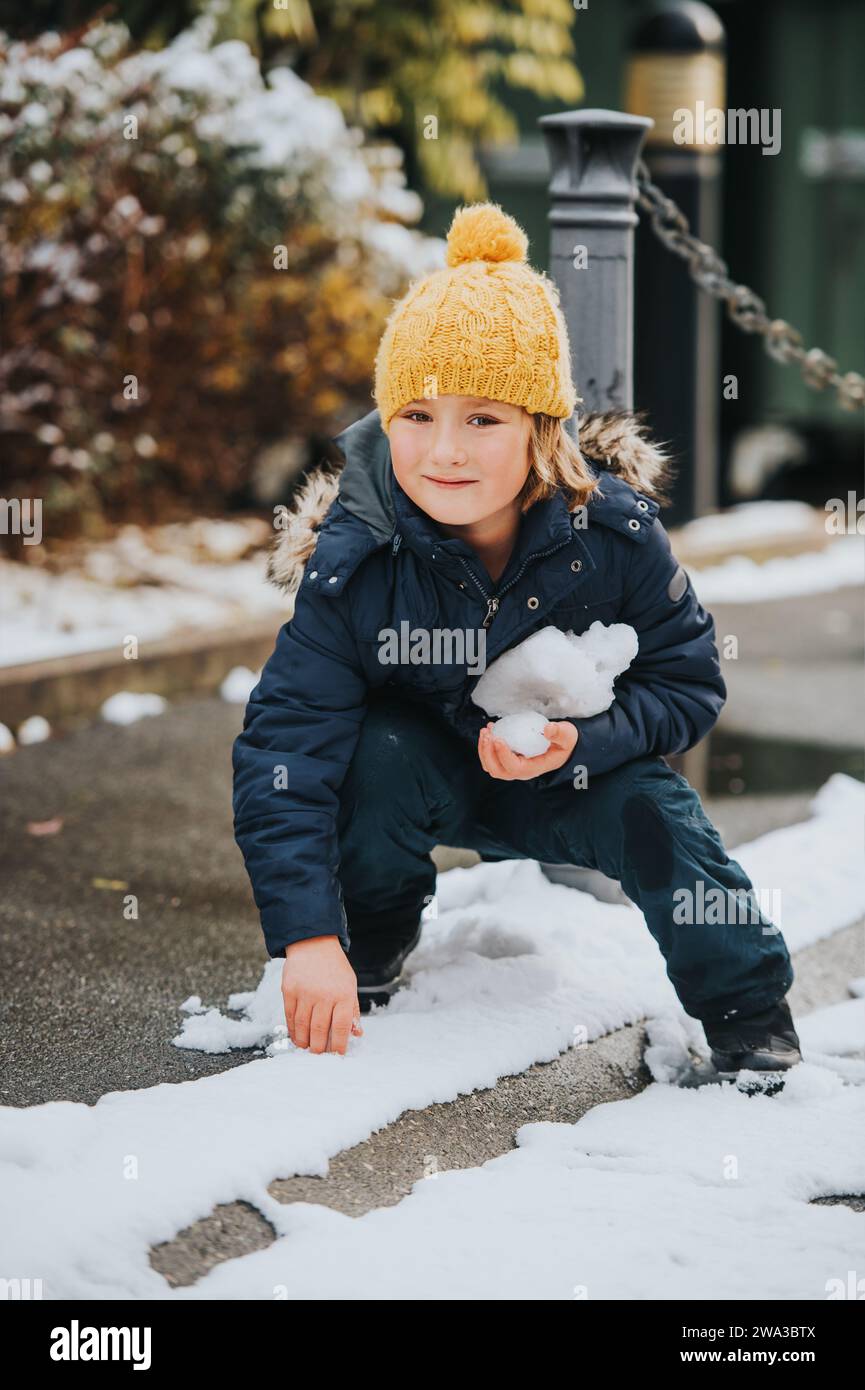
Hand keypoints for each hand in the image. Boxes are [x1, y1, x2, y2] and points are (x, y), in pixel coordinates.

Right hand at [282, 936, 363, 1054]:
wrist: (313, 943)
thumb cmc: (335, 968)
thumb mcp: (350, 985)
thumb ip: (353, 1010)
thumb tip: (357, 1034)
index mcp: (344, 994)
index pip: (341, 1027)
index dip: (339, 1045)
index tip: (337, 1055)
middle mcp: (324, 995)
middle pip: (320, 1030)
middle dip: (319, 1048)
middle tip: (319, 1055)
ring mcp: (305, 993)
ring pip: (303, 1026)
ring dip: (305, 1042)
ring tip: (307, 1047)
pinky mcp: (289, 990)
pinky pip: (290, 1017)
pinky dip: (293, 1031)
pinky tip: (297, 1037)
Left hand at [477, 719, 578, 780]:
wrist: (562, 746)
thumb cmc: (564, 742)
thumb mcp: (568, 736)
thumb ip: (560, 733)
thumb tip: (548, 729)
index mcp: (533, 768)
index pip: (514, 767)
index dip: (503, 755)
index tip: (498, 738)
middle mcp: (520, 771)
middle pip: (497, 770)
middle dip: (488, 753)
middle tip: (488, 733)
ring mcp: (512, 766)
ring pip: (490, 765)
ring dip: (484, 749)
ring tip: (486, 730)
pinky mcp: (507, 759)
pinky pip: (491, 757)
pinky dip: (486, 746)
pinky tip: (489, 729)